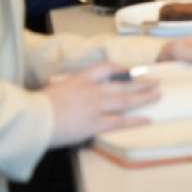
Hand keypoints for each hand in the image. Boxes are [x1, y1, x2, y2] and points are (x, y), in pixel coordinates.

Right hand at [45, 62, 159, 147]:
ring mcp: (96, 106)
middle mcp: (93, 90)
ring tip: (158, 95)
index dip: (121, 68)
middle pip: (123, 84)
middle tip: (156, 81)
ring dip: (144, 97)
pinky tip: (148, 119)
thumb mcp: (53, 88)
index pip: (106, 68)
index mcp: (81, 79)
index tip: (131, 70)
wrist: (32, 118)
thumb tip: (70, 92)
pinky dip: (135, 120)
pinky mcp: (95, 124)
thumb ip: (67, 88)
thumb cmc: (36, 104)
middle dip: (141, 83)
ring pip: (126, 100)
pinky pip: (120, 121)